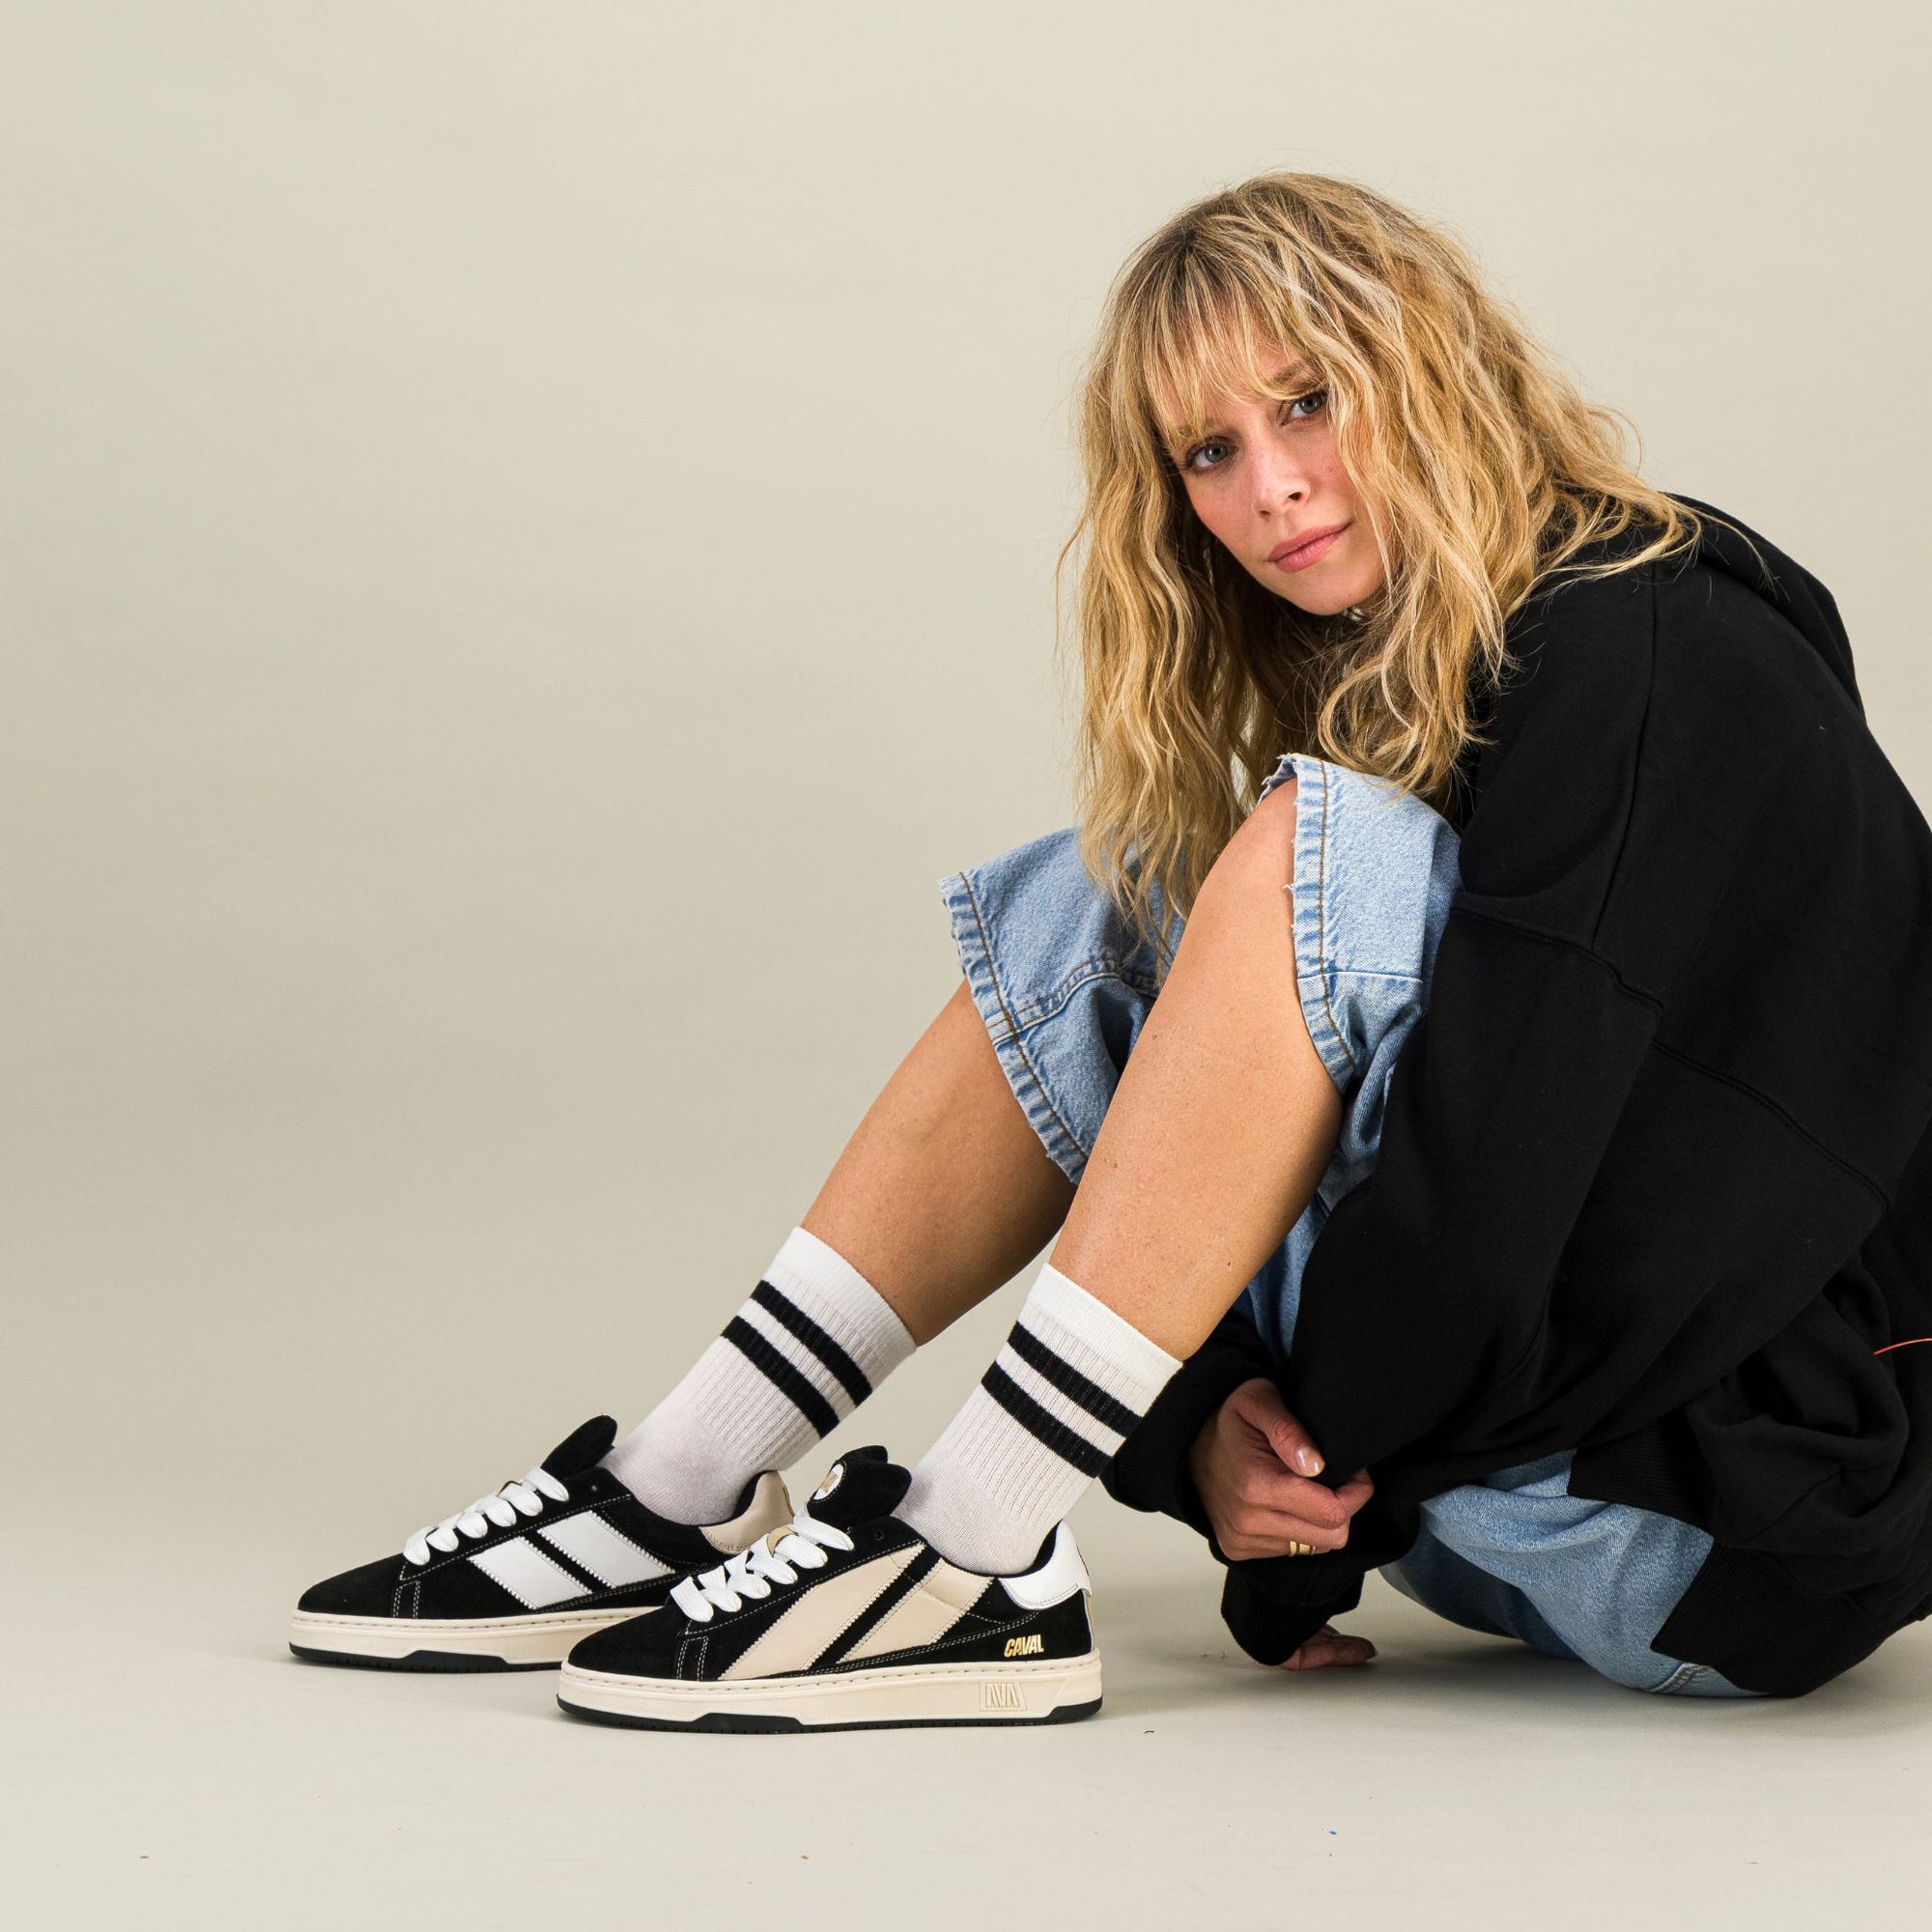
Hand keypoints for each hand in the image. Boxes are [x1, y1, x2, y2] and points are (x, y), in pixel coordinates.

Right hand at [1188, 1377, 1377, 1669]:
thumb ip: (1288, 1428)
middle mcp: (1248, 1521)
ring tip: (1306, 1489)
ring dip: (1320, 1520)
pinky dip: (1299, 1529)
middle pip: (1331, 1537)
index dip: (1357, 1493)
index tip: (1355, 1472)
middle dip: (1343, 1508)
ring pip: (1315, 1546)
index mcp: (1257, 1486)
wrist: (1187, 1443)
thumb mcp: (1258, 1400)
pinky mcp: (1238, 1550)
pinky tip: (1286, 1504)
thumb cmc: (1228, 1419)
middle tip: (1336, 1479)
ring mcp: (1242, 1540)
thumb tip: (1316, 1465)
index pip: (1333, 1513)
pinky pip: (1292, 1551)